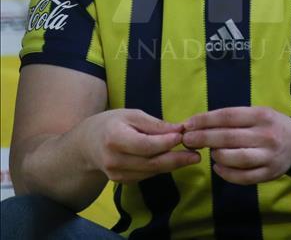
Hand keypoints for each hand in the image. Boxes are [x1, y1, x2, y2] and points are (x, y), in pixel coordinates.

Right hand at [80, 109, 199, 182]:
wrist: (87, 144)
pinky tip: (175, 160)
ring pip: (151, 171)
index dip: (166, 143)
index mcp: (114, 138)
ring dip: (173, 164)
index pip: (145, 145)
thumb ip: (154, 125)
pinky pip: (147, 175)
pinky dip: (162, 168)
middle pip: (151, 162)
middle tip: (197, 154)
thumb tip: (179, 130)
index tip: (184, 136)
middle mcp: (114, 160)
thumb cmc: (111, 123)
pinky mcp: (122, 182)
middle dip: (177, 159)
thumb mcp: (131, 115)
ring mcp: (117, 174)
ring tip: (192, 156)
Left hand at [182, 107, 290, 184]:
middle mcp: (266, 135)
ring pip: (237, 158)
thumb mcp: (257, 113)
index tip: (188, 124)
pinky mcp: (269, 174)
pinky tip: (218, 167)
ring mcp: (269, 156)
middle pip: (229, 137)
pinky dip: (227, 174)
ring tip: (209, 152)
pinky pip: (244, 177)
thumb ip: (233, 118)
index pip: (228, 116)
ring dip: (217, 155)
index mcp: (261, 115)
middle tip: (187, 140)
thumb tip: (199, 123)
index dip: (205, 120)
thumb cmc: (269, 125)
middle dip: (204, 138)